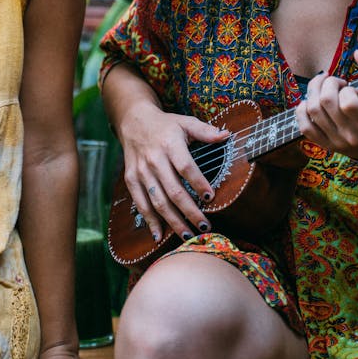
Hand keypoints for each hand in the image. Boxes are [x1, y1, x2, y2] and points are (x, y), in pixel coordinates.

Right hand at [118, 101, 227, 242]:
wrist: (133, 122)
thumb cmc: (165, 125)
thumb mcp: (185, 122)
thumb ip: (205, 131)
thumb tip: (226, 135)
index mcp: (170, 144)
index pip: (186, 167)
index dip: (198, 183)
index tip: (210, 197)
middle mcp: (154, 159)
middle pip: (174, 190)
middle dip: (190, 211)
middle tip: (205, 226)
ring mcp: (141, 172)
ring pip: (158, 201)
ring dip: (173, 221)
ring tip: (188, 235)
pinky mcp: (131, 180)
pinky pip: (141, 204)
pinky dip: (150, 221)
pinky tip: (160, 236)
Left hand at [295, 50, 357, 163]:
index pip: (348, 103)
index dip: (347, 90)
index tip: (353, 89)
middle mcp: (353, 135)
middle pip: (326, 102)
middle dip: (328, 84)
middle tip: (337, 83)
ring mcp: (338, 142)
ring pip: (313, 111)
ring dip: (315, 92)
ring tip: (325, 88)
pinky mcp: (327, 146)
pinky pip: (305, 127)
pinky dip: (302, 111)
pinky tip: (311, 101)